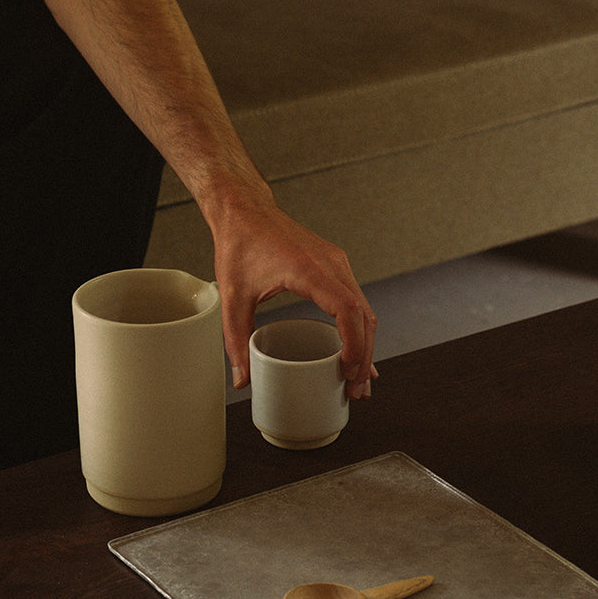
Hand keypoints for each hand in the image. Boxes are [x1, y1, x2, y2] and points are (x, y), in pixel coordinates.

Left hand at [212, 197, 377, 399]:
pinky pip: (355, 301)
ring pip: (364, 309)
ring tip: (358, 380)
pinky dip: (359, 329)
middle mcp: (331, 264)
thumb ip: (236, 340)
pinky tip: (357, 352)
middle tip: (357, 390)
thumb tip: (243, 380)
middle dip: (364, 356)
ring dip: (365, 345)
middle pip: (363, 315)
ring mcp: (336, 263)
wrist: (244, 209)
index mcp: (308, 269)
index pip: (347, 310)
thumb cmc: (239, 244)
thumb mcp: (232, 296)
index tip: (347, 372)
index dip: (354, 345)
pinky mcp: (334, 266)